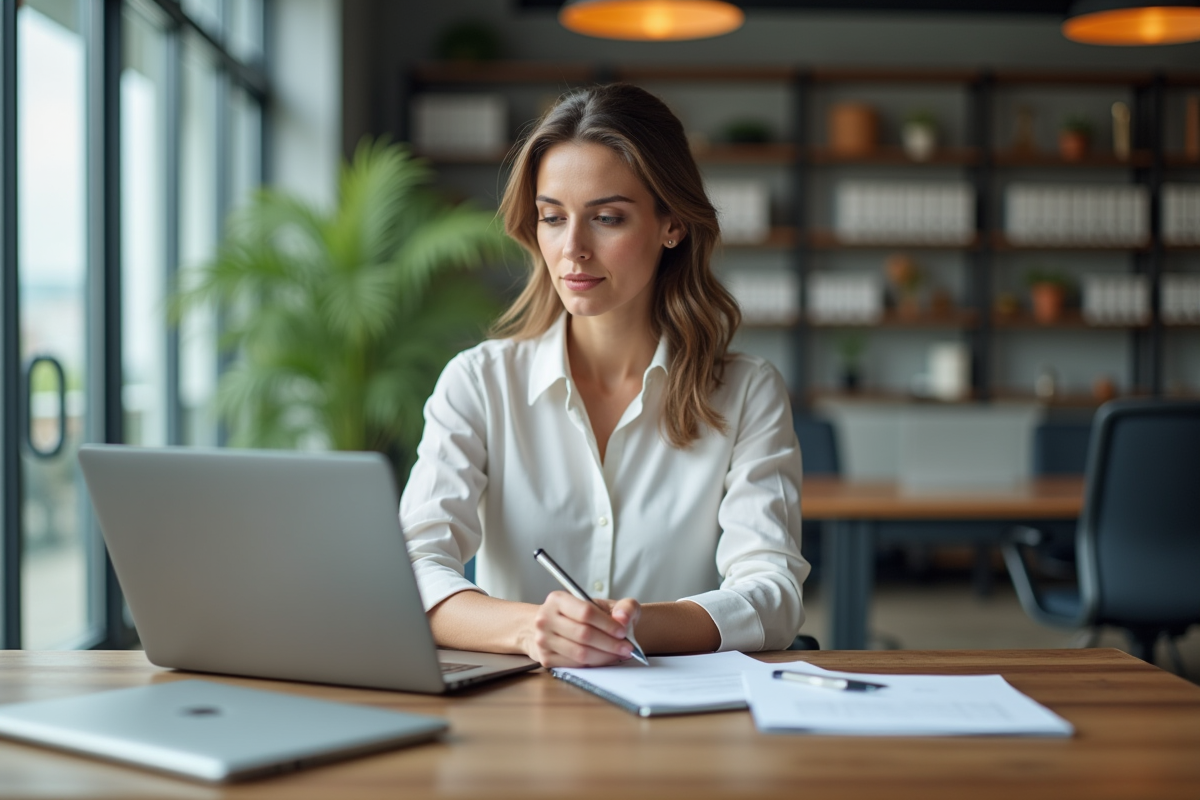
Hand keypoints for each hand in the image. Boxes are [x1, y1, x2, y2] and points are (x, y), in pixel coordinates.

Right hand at [524, 591, 640, 667]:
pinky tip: (604, 659)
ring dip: (604, 657)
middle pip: (583, 634)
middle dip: (610, 644)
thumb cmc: (581, 614)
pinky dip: (594, 664)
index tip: (623, 632)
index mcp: (557, 599)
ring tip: (619, 654)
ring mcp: (543, 640)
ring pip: (580, 653)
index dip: (608, 624)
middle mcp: (545, 619)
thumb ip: (622, 606)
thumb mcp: (603, 604)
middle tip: (627, 648)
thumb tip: (623, 619)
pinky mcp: (545, 659)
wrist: (553, 625)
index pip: (586, 612)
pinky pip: (575, 665)